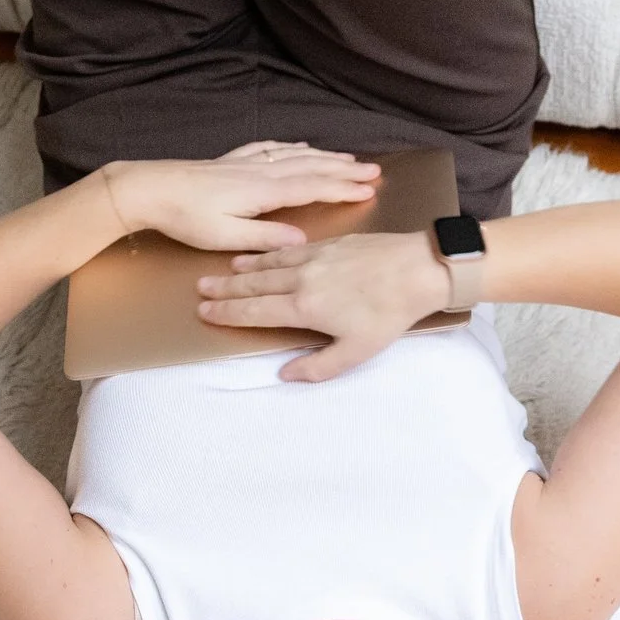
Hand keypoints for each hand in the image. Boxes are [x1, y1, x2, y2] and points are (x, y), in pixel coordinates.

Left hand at [102, 143, 380, 254]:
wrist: (149, 189)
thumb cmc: (184, 218)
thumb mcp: (225, 237)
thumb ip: (264, 238)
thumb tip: (300, 239)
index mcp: (262, 191)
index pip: (312, 187)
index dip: (342, 187)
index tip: (369, 188)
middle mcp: (259, 171)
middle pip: (310, 166)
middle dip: (343, 169)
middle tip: (373, 170)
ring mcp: (246, 162)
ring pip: (295, 155)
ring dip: (325, 156)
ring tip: (349, 158)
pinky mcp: (232, 160)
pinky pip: (271, 147)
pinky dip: (291, 146)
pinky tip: (300, 145)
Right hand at [196, 229, 447, 381]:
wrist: (419, 268)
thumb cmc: (391, 312)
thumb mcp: (358, 352)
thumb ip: (318, 367)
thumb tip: (285, 375)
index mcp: (305, 307)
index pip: (255, 311)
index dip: (228, 313)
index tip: (205, 313)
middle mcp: (302, 279)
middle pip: (254, 285)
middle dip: (225, 289)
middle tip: (200, 290)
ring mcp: (315, 258)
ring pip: (268, 264)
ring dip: (242, 269)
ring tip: (222, 272)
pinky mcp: (330, 244)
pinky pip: (289, 250)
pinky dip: (268, 254)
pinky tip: (261, 254)